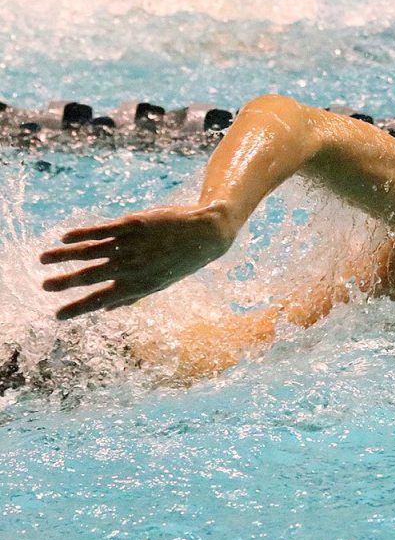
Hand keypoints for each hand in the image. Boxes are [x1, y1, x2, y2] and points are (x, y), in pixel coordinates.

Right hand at [39, 203, 234, 319]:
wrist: (207, 234)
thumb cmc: (182, 260)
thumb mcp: (160, 283)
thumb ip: (133, 296)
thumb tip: (106, 309)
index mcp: (139, 285)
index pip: (101, 300)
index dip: (78, 308)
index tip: (58, 315)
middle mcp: (133, 266)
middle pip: (91, 276)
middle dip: (65, 283)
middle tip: (44, 287)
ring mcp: (132, 244)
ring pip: (90, 251)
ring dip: (63, 256)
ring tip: (43, 259)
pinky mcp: (133, 224)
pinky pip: (102, 230)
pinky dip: (81, 233)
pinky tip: (65, 237)